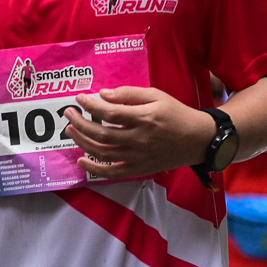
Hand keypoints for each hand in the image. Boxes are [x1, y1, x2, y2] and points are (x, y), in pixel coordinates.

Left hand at [63, 86, 216, 179]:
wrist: (199, 139)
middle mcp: (140, 139)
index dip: (90, 106)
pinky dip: (94, 168)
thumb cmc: (177, 114)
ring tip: (70, 130)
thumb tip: (104, 94)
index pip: (109, 113)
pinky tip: (81, 159)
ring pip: (103, 152)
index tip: (79, 98)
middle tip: (68, 113)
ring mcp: (139, 157)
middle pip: (101, 134)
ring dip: (82, 141)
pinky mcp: (139, 168)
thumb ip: (130, 94)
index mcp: (144, 118)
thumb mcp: (157, 96)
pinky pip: (112, 172)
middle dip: (79, 123)